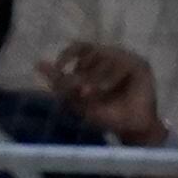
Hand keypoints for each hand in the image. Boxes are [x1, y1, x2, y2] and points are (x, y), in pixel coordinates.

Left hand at [40, 38, 165, 143]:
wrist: (132, 130)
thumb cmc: (107, 115)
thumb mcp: (77, 100)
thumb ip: (59, 82)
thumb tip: (37, 63)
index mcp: (96, 61)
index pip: (79, 47)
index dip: (68, 54)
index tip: (61, 67)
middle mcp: (111, 56)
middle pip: (90, 54)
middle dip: (82, 74)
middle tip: (81, 92)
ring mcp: (126, 59)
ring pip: (104, 58)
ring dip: (95, 77)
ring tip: (92, 94)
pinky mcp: (140, 65)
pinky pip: (120, 65)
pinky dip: (111, 78)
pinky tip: (108, 89)